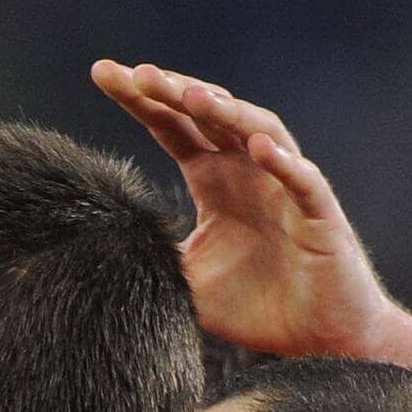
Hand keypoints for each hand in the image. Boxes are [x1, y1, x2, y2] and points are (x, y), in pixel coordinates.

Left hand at [91, 60, 411, 378]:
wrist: (318, 338)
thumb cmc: (256, 307)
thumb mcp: (184, 278)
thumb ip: (148, 252)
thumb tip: (91, 247)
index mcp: (214, 181)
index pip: (174, 128)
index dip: (142, 101)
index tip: (103, 73)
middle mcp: (249, 172)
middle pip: (210, 118)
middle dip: (175, 91)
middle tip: (137, 73)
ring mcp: (286, 188)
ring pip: (259, 132)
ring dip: (227, 112)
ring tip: (193, 95)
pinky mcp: (320, 216)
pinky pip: (303, 181)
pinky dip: (283, 162)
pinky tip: (258, 147)